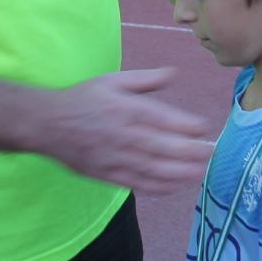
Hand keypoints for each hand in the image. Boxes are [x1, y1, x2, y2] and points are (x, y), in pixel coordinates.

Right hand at [37, 70, 210, 194]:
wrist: (48, 123)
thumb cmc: (83, 99)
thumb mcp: (113, 80)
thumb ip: (146, 79)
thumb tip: (173, 73)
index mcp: (130, 109)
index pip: (169, 120)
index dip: (192, 126)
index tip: (206, 128)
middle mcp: (127, 135)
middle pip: (169, 148)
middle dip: (195, 152)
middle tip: (213, 152)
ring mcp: (119, 158)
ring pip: (159, 170)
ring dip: (184, 172)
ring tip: (202, 171)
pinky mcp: (110, 175)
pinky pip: (140, 184)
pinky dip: (161, 187)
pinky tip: (177, 185)